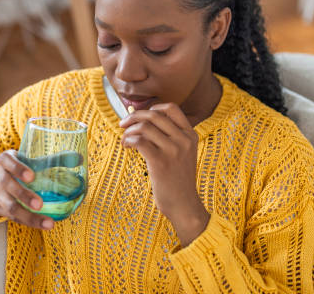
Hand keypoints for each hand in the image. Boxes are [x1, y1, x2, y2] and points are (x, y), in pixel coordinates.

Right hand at [0, 150, 54, 229]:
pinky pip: (12, 217)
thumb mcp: (31, 160)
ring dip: (29, 216)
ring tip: (48, 223)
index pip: (7, 161)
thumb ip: (53, 159)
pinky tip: (43, 225)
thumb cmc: (20, 167)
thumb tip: (80, 158)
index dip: (17, 168)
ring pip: (9, 207)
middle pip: (7, 185)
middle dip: (23, 196)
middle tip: (39, 204)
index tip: (32, 176)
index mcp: (5, 160)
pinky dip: (28, 222)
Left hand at [119, 103, 209, 245]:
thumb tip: (142, 121)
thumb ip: (171, 137)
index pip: (172, 108)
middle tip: (123, 124)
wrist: (184, 204)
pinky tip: (126, 146)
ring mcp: (173, 150)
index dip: (153, 107)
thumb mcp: (183, 154)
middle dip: (134, 117)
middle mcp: (183, 140)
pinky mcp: (160, 162)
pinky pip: (139, 141)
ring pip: (144, 127)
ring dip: (129, 131)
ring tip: (124, 140)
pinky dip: (129, 141)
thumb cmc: (178, 180)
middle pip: (154, 115)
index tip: (140, 116)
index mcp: (190, 135)